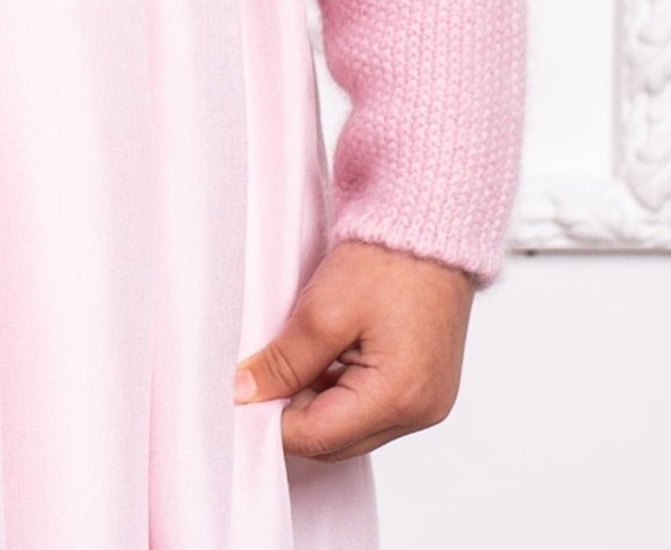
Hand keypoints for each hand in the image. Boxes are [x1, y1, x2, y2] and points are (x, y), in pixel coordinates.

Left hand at [232, 239, 476, 459]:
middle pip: (336, 441)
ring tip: (296, 354)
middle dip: (293, 412)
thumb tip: (246, 393)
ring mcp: (426, 402)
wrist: (429, 228)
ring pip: (351, 426)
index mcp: (398, 398)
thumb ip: (283, 361)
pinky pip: (371, 407)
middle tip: (260, 374)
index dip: (271, 422)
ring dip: (317, 400)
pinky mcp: (424, 386)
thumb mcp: (323, 310)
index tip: (241, 398)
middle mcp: (420, 412)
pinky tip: (324, 355)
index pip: (318, 438)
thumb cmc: (388, 260)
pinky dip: (341, 389)